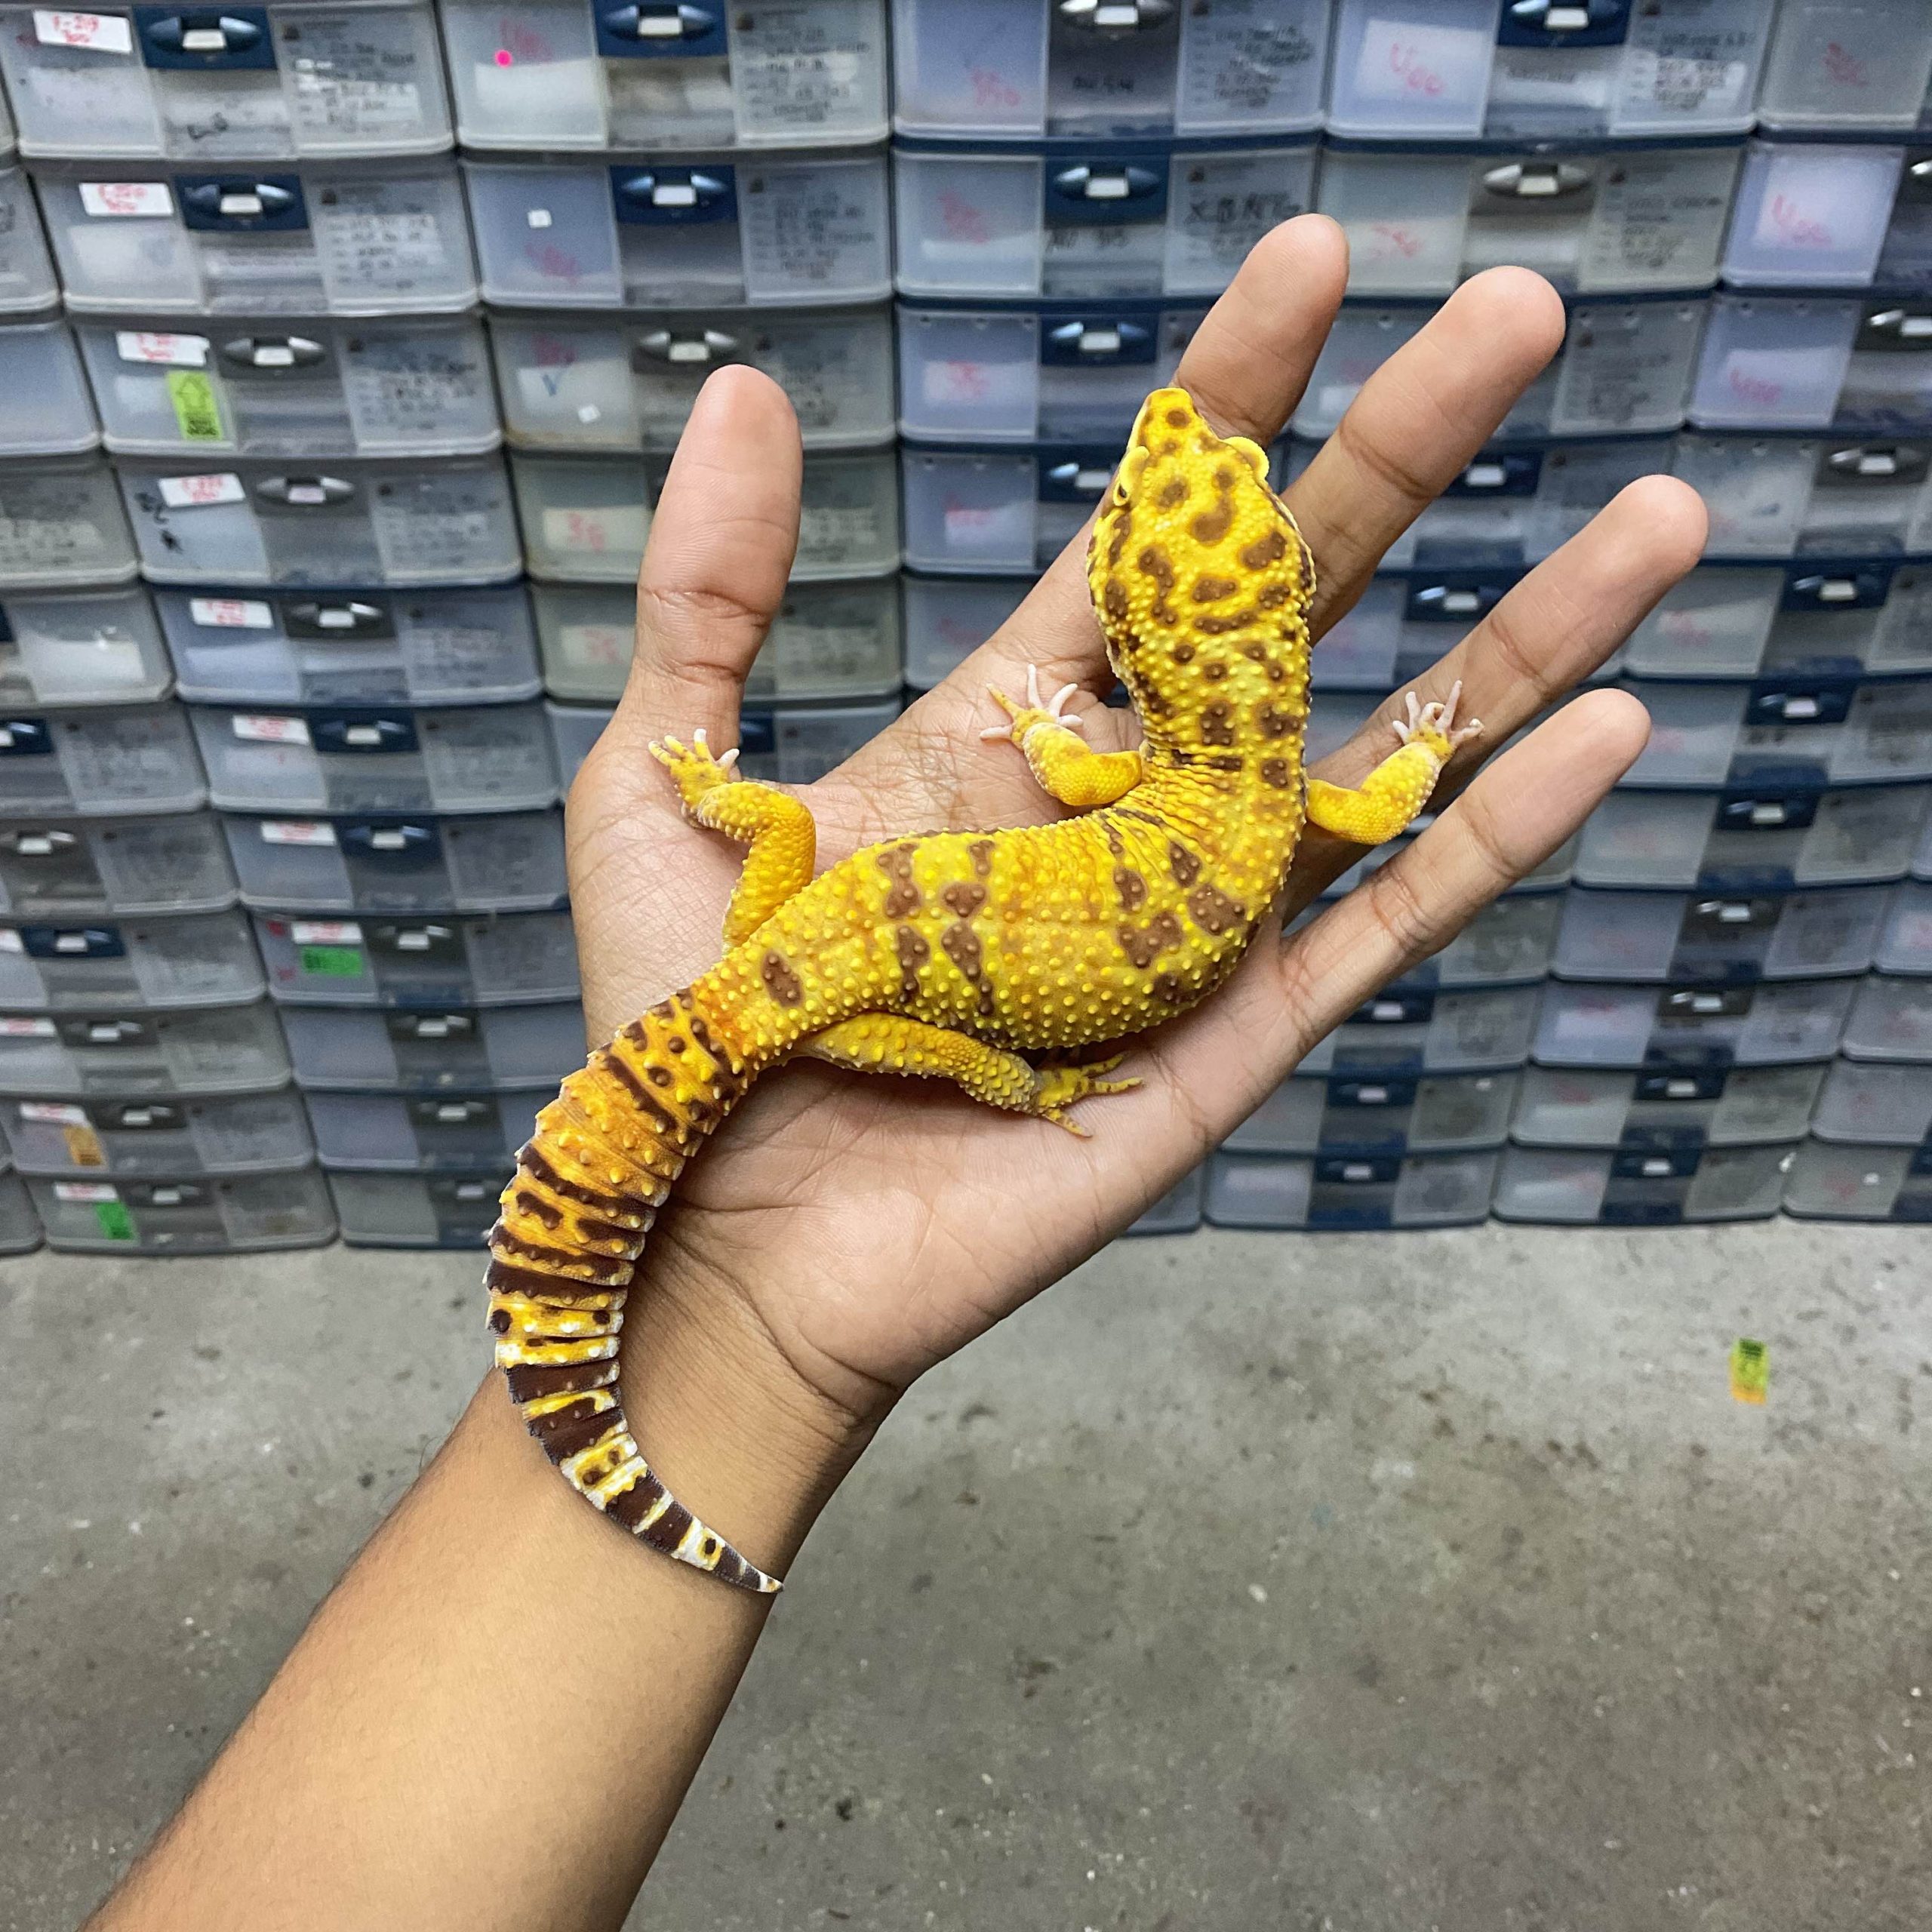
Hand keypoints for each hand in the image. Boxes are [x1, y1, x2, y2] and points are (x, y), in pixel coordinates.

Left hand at [566, 216, 1705, 1468]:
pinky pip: (1381, 924)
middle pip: (1293, 612)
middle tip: (1518, 312)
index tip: (1308, 264)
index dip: (1226, 407)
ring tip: (1658, 514)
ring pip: (1382, 755)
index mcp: (1003, 731)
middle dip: (1402, 460)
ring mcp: (1194, 922)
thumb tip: (751, 396)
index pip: (1142, 541)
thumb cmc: (684, 1025)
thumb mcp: (665, 781)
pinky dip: (1492, 833)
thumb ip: (709, 597)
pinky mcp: (1232, 1039)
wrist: (724, 1242)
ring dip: (1521, 637)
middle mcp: (1123, 808)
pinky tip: (1608, 729)